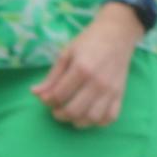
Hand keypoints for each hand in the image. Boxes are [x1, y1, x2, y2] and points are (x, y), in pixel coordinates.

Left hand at [34, 7, 144, 129]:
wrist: (117, 35)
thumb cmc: (89, 42)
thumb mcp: (66, 54)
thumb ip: (52, 76)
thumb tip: (36, 93)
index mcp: (81, 69)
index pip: (59, 95)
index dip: (47, 100)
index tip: (45, 98)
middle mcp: (97, 83)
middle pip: (74, 110)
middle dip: (59, 114)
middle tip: (55, 110)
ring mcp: (110, 91)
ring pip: (91, 118)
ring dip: (77, 121)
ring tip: (71, 115)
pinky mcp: (120, 94)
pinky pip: (110, 117)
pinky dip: (98, 122)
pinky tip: (89, 116)